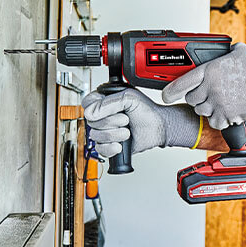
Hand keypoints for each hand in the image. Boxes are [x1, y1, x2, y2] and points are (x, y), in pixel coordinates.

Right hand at [81, 88, 199, 157]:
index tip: (109, 110)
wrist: (158, 127)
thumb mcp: (129, 97)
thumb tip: (90, 113)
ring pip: (95, 136)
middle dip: (111, 122)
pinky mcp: (108, 145)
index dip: (95, 108)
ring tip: (127, 131)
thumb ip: (108, 103)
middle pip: (91, 122)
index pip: (87, 103)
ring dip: (114, 134)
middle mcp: (102, 116)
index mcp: (105, 101)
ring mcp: (104, 131)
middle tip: (125, 119)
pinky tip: (121, 144)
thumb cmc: (146, 110)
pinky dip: (111, 147)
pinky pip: (100, 149)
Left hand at [162, 43, 245, 129]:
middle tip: (206, 94)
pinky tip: (225, 111)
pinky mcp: (227, 115)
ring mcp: (218, 103)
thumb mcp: (237, 50)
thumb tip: (222, 52)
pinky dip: (218, 119)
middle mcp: (211, 87)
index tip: (165, 95)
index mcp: (210, 70)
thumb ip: (223, 52)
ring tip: (218, 101)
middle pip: (191, 99)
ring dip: (207, 108)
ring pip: (201, 111)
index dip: (170, 90)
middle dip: (196, 97)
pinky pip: (214, 122)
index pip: (182, 82)